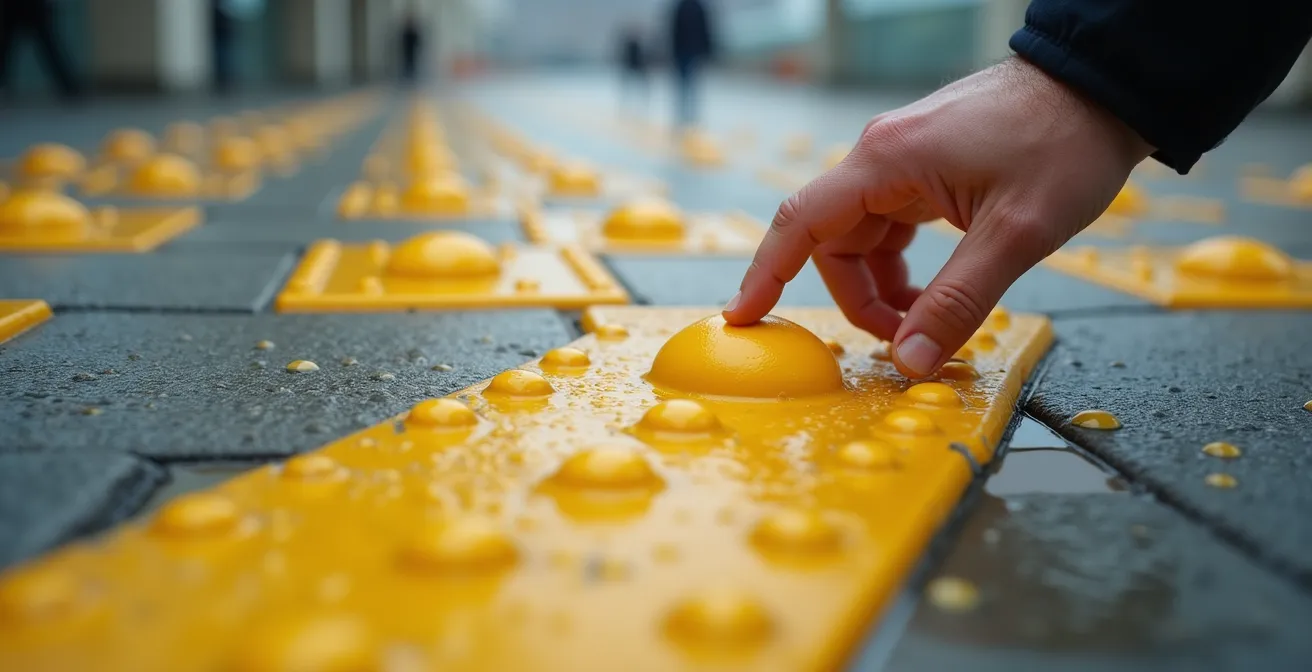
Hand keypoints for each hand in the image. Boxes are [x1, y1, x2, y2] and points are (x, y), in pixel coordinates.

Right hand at [722, 57, 1153, 377]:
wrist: (1105, 87)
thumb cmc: (1065, 141)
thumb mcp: (1016, 234)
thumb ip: (958, 301)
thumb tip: (912, 361)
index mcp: (887, 162)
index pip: (800, 223)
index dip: (766, 274)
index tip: (742, 316)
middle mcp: (883, 157)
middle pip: (834, 243)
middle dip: (860, 301)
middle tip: (903, 344)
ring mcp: (904, 160)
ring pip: (864, 240)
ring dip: (884, 288)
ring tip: (928, 322)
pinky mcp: (927, 167)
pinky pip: (892, 226)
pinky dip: (904, 267)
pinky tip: (936, 290)